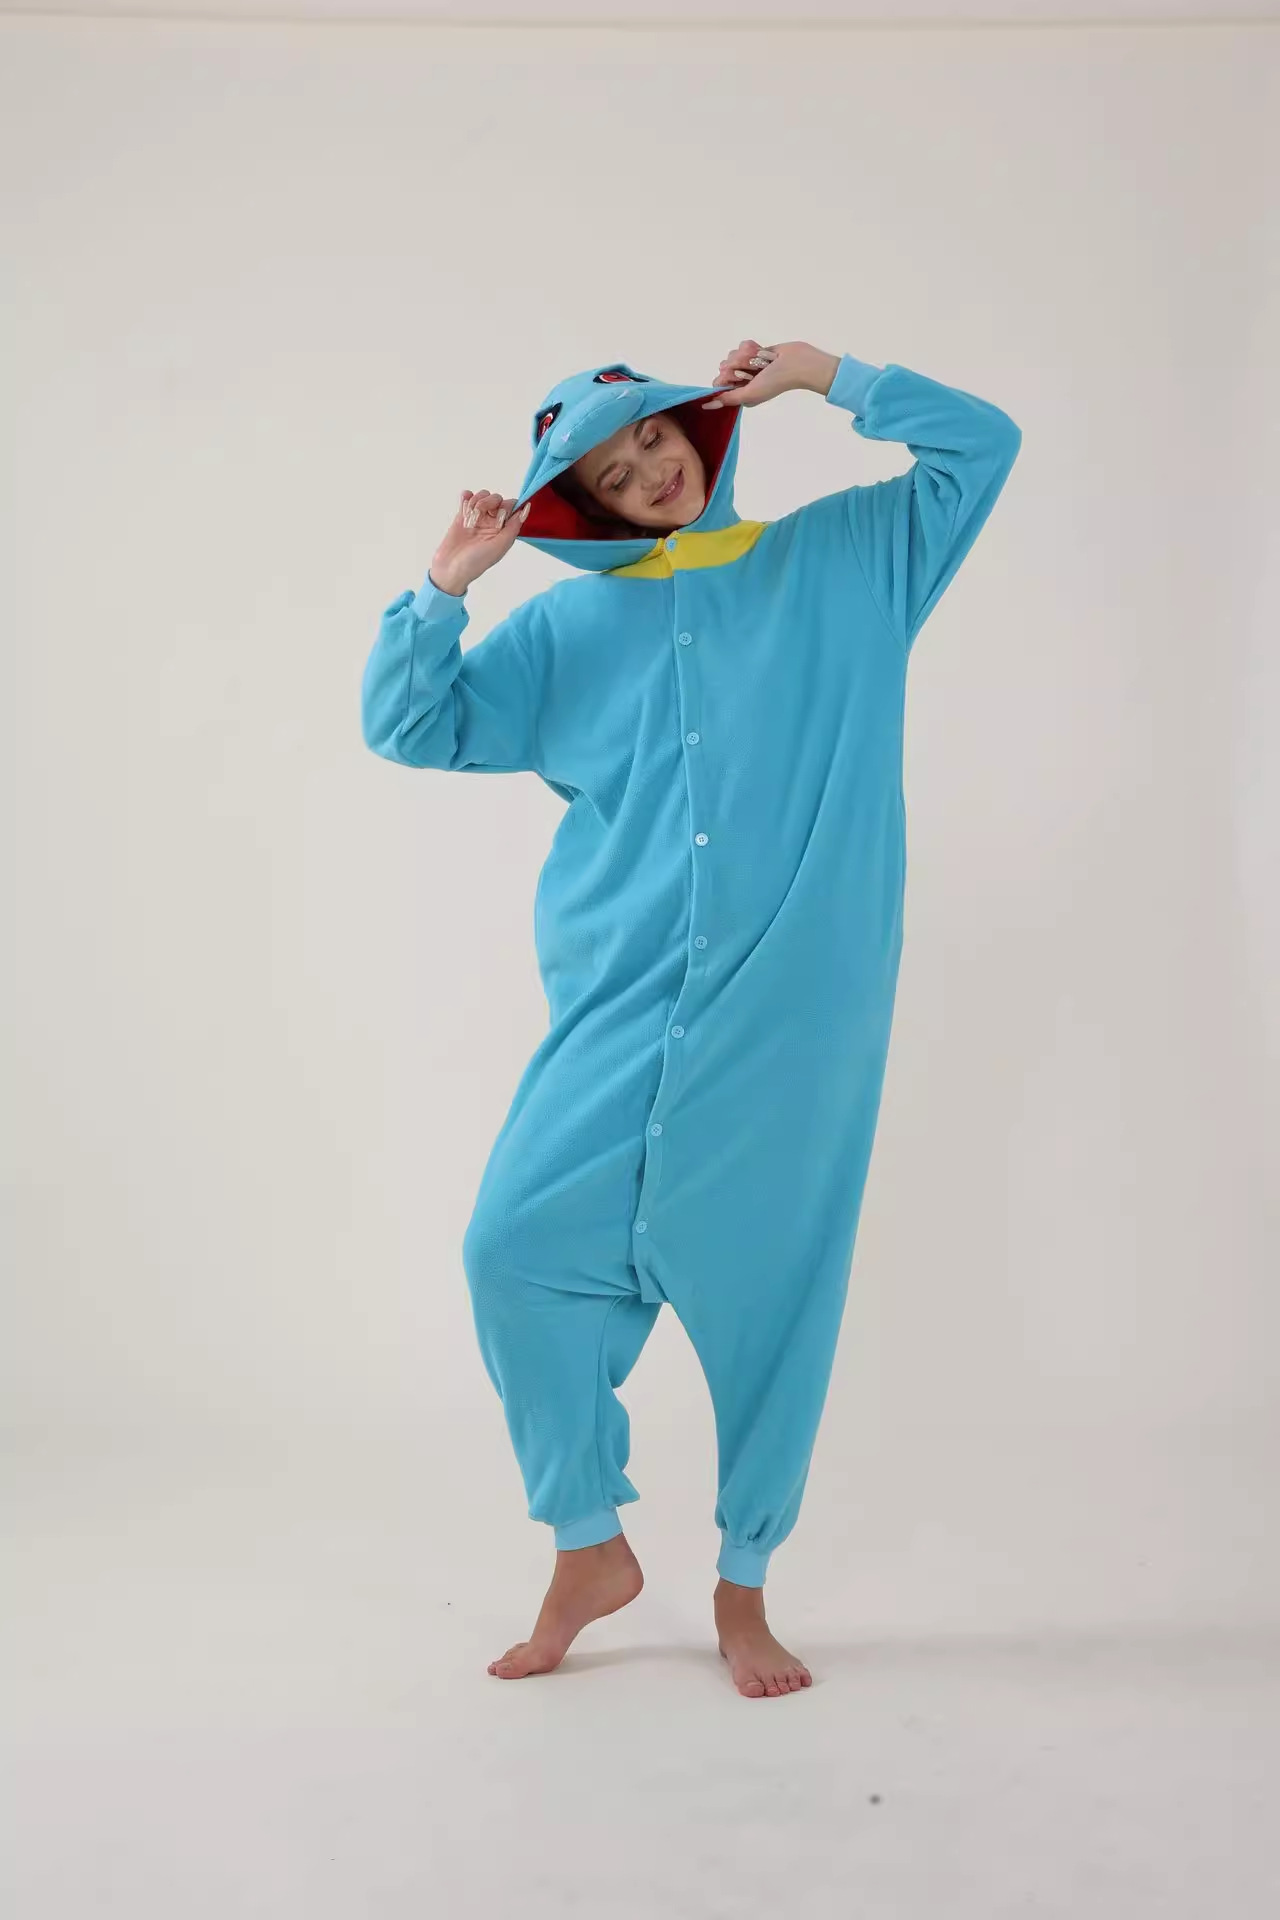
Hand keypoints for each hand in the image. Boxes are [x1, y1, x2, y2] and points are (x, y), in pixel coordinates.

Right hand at [429, 490, 529, 595]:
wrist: (450, 568)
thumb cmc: (476, 562)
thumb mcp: (500, 546)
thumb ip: (513, 527)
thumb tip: (526, 508)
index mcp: (504, 530)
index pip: (511, 507)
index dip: (506, 505)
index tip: (497, 514)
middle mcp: (492, 523)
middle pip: (497, 498)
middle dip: (489, 501)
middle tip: (480, 513)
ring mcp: (477, 518)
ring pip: (483, 496)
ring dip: (476, 500)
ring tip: (470, 515)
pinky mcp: (462, 516)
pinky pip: (467, 497)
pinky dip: (466, 496)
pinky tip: (463, 507)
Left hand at [701, 339, 840, 409]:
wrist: (797, 362)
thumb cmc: (776, 381)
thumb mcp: (750, 394)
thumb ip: (728, 399)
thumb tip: (706, 406)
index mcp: (740, 394)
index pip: (719, 383)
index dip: (727, 378)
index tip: (739, 377)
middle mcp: (742, 381)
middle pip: (724, 367)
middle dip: (739, 365)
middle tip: (755, 370)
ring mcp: (748, 366)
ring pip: (733, 355)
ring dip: (748, 356)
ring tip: (762, 361)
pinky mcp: (754, 353)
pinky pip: (743, 346)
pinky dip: (753, 348)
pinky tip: (765, 353)